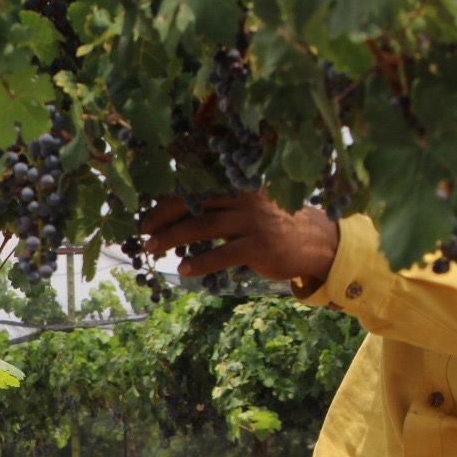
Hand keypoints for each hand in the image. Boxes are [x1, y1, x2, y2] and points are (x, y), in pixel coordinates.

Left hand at [140, 191, 339, 283]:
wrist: (314, 241)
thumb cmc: (271, 225)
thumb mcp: (247, 208)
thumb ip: (218, 206)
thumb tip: (172, 214)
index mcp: (237, 185)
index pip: (195, 188)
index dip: (167, 200)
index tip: (145, 213)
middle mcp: (244, 198)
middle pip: (194, 204)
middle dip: (162, 218)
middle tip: (142, 232)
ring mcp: (253, 222)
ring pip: (203, 227)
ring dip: (172, 238)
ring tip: (152, 249)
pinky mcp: (260, 246)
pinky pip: (222, 255)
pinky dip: (200, 263)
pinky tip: (183, 270)